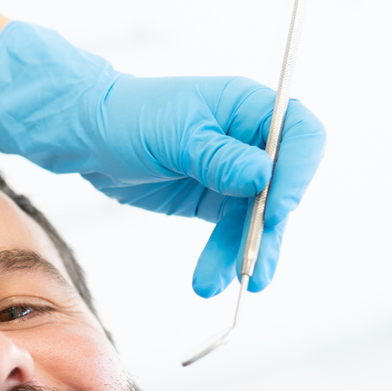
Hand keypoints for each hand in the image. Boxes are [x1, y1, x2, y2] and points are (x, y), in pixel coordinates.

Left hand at [0, 22, 325, 296]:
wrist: (91, 138)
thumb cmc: (130, 117)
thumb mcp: (173, 135)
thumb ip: (219, 157)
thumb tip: (263, 176)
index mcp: (249, 106)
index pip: (300, 135)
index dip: (298, 173)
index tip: (278, 209)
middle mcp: (251, 139)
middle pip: (284, 186)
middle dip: (269, 228)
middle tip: (255, 266)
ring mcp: (237, 172)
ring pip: (258, 219)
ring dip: (244, 253)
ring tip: (224, 283)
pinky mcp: (218, 200)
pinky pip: (234, 232)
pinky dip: (226, 256)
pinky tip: (213, 279)